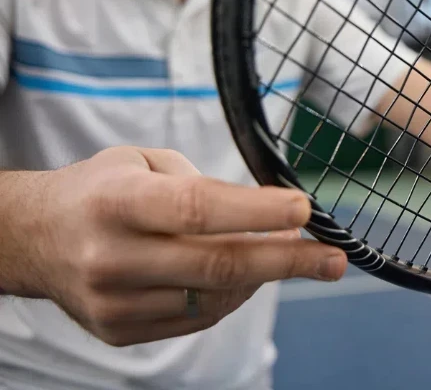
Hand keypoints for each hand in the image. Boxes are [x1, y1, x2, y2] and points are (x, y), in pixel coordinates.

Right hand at [2, 146, 346, 345]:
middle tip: (334, 259)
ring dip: (263, 276)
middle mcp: (112, 256)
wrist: (33, 238)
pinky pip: (197, 319)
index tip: (305, 208)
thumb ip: (200, 183)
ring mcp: (113, 301)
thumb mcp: (142, 162)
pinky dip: (232, 297)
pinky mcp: (118, 331)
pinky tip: (247, 275)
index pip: (197, 208)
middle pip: (217, 264)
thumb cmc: (102, 190)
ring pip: (214, 297)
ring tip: (290, 253)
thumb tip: (269, 211)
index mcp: (117, 201)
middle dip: (287, 260)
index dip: (256, 210)